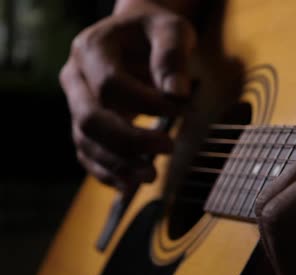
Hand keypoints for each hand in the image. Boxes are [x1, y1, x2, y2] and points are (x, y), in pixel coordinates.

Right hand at [60, 1, 196, 189]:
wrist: (136, 35)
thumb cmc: (155, 32)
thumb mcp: (170, 29)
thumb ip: (172, 56)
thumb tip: (177, 95)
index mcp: (90, 49)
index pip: (111, 84)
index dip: (146, 102)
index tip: (183, 109)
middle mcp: (75, 78)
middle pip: (91, 119)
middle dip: (129, 140)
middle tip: (168, 147)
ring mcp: (76, 104)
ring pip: (86, 142)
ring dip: (117, 164)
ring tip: (150, 177)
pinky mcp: (85, 125)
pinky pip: (87, 155)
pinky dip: (107, 173)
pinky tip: (129, 187)